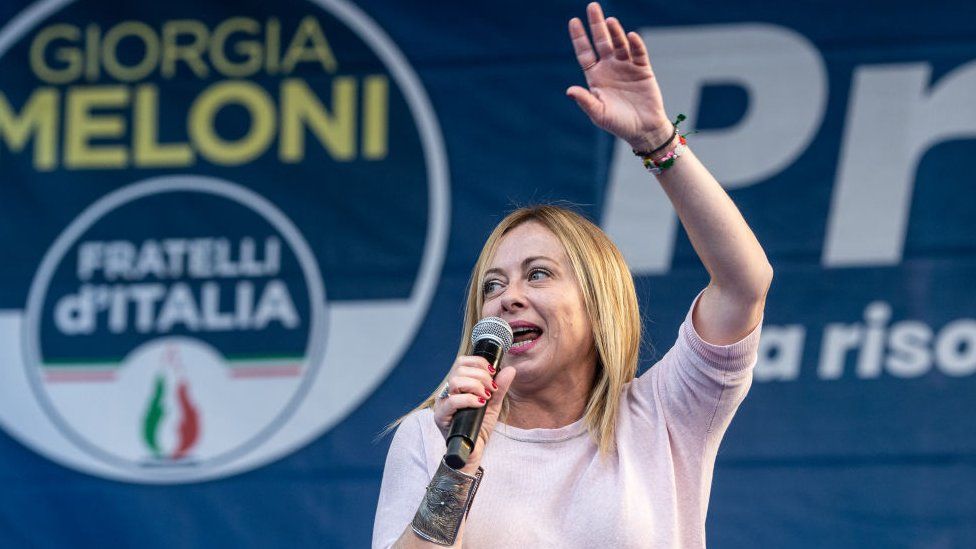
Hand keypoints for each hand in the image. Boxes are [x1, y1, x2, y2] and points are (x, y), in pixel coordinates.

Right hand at [433, 356, 516, 474]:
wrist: (472, 452)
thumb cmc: (479, 428)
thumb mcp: (493, 404)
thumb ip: (500, 387)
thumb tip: (510, 369)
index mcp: (457, 385)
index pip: (462, 362)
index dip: (479, 363)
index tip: (493, 374)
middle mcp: (447, 392)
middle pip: (459, 369)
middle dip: (481, 376)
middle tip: (491, 389)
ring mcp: (442, 404)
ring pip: (455, 381)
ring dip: (476, 386)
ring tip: (486, 397)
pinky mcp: (441, 417)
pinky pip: (452, 401)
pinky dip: (469, 400)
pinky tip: (480, 404)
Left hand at [566, 2, 672, 150]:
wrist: (643, 130)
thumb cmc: (618, 124)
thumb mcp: (598, 114)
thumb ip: (585, 101)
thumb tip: (569, 90)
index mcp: (595, 77)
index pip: (585, 53)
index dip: (579, 38)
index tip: (573, 21)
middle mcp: (610, 68)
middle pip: (601, 42)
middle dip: (597, 25)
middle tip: (592, 6)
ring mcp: (626, 67)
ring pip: (619, 44)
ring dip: (615, 32)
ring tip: (609, 21)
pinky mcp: (643, 70)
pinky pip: (638, 53)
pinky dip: (635, 44)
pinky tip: (630, 36)